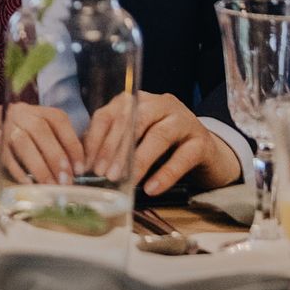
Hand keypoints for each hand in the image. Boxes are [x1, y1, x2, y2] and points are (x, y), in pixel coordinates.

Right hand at [0, 104, 82, 192]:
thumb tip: (64, 171)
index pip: (49, 116)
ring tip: (48, 191)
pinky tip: (11, 196)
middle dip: (56, 157)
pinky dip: (1, 182)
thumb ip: (22, 149)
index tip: (81, 166)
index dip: (69, 140)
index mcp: (6, 111)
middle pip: (34, 129)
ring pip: (13, 144)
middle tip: (66, 183)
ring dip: (35, 171)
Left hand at [83, 92, 241, 195]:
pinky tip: (151, 188)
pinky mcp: (201, 140)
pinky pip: (183, 157)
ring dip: (139, 160)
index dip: (96, 139)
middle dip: (116, 148)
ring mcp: (183, 119)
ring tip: (127, 181)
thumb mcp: (135, 139)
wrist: (205, 151)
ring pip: (158, 136)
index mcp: (138, 101)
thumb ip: (111, 143)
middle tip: (104, 174)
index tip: (88, 164)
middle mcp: (160, 103)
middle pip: (134, 121)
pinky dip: (165, 174)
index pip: (111, 114)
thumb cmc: (162, 145)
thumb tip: (83, 161)